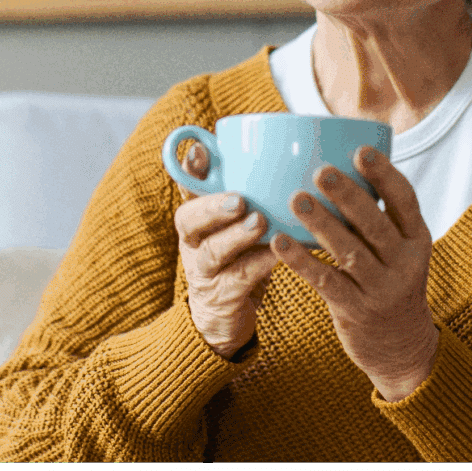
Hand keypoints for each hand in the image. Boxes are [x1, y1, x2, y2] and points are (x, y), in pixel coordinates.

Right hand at [174, 143, 279, 359]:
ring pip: (212, 251)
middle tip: (239, 198)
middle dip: (212, 206)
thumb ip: (251, 196)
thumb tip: (284, 154)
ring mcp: (203, 272)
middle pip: (188, 219)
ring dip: (236, 235)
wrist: (225, 320)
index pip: (187, 189)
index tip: (201, 150)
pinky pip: (238, 280)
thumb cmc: (238, 259)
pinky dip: (259, 265)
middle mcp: (193, 243)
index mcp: (197, 219)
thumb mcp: (238, 225)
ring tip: (259, 222)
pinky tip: (278, 255)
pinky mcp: (221, 298)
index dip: (190, 170)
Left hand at [270, 147, 438, 401]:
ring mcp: (381, 289)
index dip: (385, 175)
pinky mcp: (355, 311)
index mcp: (417, 239)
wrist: (401, 346)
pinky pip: (325, 282)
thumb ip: (378, 215)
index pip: (405, 201)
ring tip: (296, 199)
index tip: (361, 150)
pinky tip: (279, 242)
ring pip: (349, 252)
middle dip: (349, 196)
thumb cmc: (390, 280)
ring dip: (321, 224)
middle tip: (322, 171)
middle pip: (375, 225)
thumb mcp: (400, 249)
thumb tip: (341, 162)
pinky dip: (301, 261)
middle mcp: (404, 263)